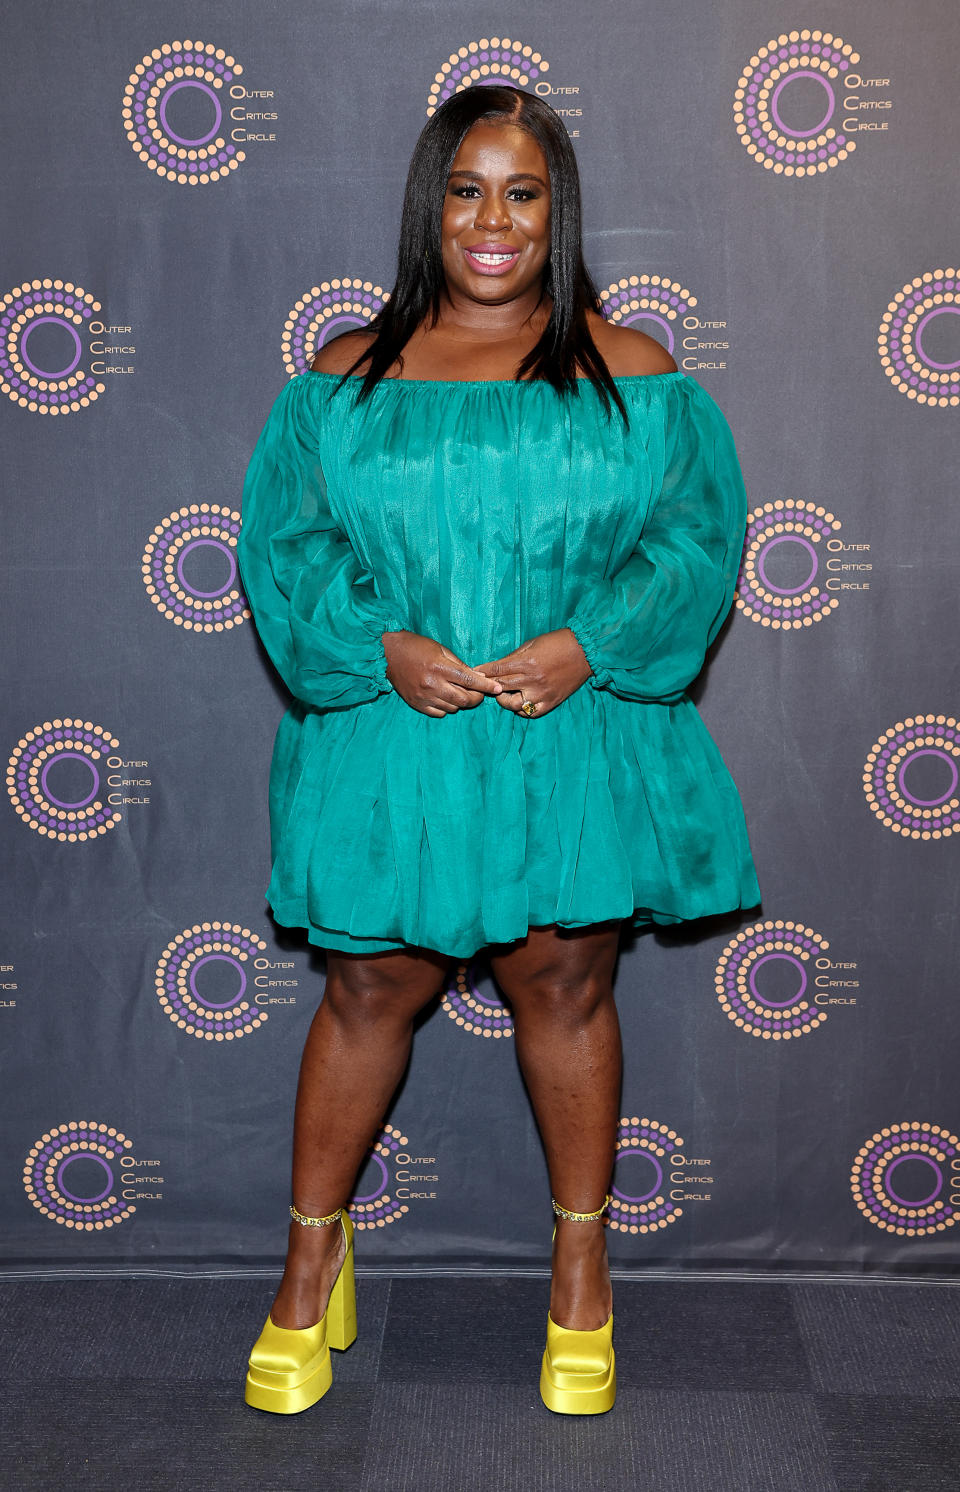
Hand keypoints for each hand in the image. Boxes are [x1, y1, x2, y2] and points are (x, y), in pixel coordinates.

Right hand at [383, 631, 503, 717]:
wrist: (388, 654)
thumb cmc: (417, 647)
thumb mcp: (441, 650)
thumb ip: (460, 665)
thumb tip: (479, 678)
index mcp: (440, 667)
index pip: (470, 681)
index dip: (486, 686)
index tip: (497, 689)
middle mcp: (432, 684)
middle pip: (464, 699)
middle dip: (477, 698)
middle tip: (479, 693)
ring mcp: (424, 696)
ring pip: (453, 708)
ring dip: (461, 702)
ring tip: (459, 692)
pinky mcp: (416, 704)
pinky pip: (439, 713)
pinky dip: (447, 708)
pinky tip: (446, 698)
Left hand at [472, 629, 592, 717]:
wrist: (584, 651)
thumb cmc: (556, 643)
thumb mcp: (531, 644)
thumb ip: (513, 657)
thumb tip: (495, 667)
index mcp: (526, 662)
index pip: (497, 670)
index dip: (483, 672)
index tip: (474, 672)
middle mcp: (532, 680)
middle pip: (501, 687)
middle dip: (488, 686)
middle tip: (483, 685)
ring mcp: (542, 693)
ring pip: (513, 704)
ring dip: (504, 700)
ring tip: (503, 694)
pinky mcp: (551, 702)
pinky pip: (531, 712)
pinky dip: (521, 710)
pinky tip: (519, 702)